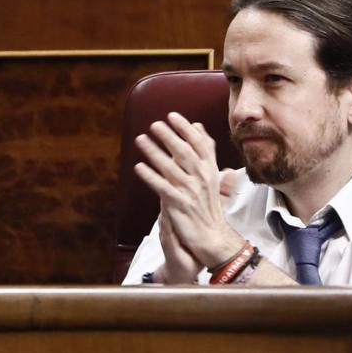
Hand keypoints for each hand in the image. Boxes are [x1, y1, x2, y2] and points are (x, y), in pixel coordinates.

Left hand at [134, 112, 245, 276]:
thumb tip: (199, 127)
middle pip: (184, 152)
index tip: (172, 116)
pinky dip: (150, 177)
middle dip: (168, 136)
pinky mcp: (179, 205)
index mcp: (211, 170)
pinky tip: (138, 167)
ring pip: (170, 168)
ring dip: (154, 152)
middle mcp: (202, 178)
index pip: (199, 144)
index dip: (185, 128)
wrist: (213, 237)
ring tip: (141, 140)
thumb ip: (206, 151)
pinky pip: (162, 188)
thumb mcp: (212, 175)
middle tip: (154, 125)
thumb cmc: (209, 205)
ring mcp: (191, 192)